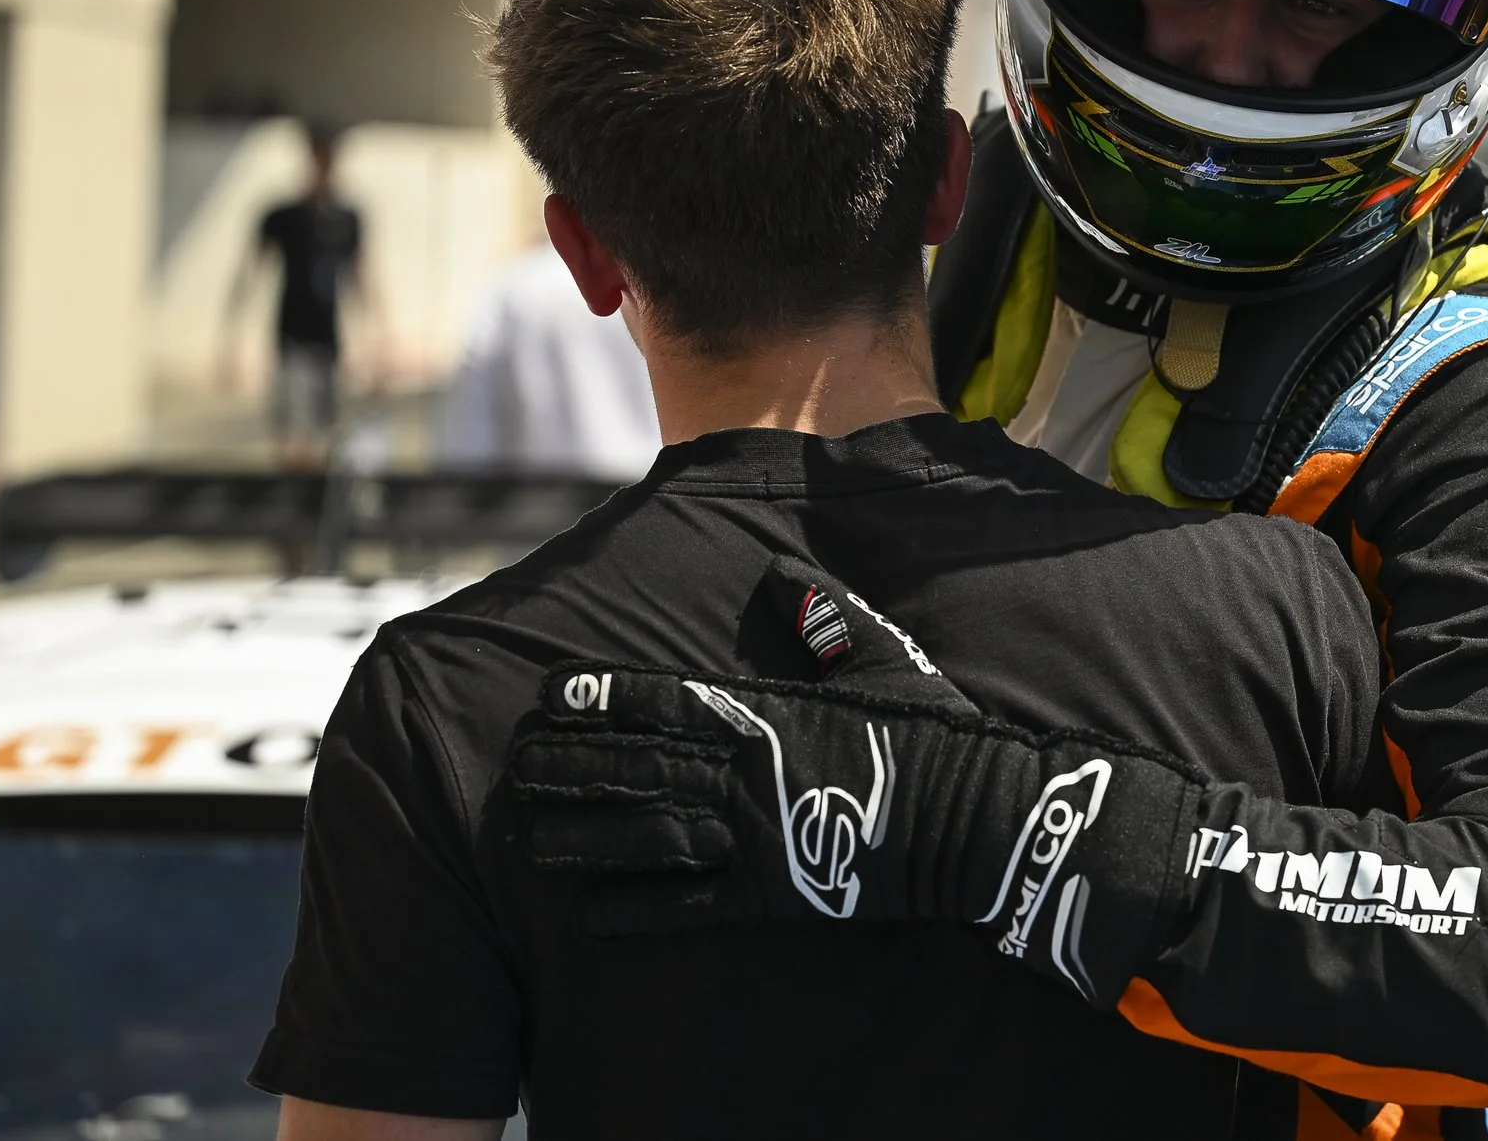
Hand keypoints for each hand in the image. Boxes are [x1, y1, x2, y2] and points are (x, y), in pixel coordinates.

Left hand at [504, 558, 1201, 1007]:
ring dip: (579, 833)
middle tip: (513, 766)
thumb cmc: (931, 732)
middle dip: (567, 766)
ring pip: (643, 833)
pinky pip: (688, 903)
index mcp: (764, 711)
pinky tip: (589, 912)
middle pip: (634, 767)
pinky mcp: (770, 892)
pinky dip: (635, 908)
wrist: (974, 820)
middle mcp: (744, 772)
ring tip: (525, 834)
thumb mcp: (882, 655)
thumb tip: (777, 576)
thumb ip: (823, 617)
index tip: (549, 695)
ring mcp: (751, 835)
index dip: (601, 698)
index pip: (662, 699)